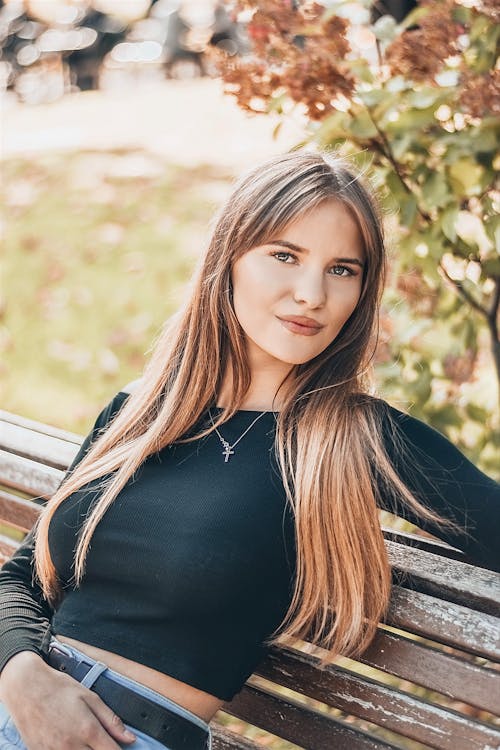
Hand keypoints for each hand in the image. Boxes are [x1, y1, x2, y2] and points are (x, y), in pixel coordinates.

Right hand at [0, 651, 136, 748]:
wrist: (26, 688)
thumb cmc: (58, 689)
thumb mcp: (90, 698)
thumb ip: (111, 721)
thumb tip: (130, 738)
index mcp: (87, 730)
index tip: (122, 748)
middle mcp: (71, 746)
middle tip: (100, 741)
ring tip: (84, 739)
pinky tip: (69, 742)